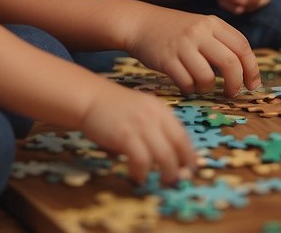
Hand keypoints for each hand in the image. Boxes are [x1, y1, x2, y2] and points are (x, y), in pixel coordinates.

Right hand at [78, 81, 196, 184]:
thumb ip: (156, 128)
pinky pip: (141, 160)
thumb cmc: (115, 109)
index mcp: (161, 110)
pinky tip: (138, 176)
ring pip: (163, 156)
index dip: (189, 155)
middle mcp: (154, 116)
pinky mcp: (125, 135)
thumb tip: (169, 158)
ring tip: (160, 182)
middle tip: (177, 179)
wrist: (90, 98)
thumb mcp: (142, 111)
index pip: (183, 135)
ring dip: (165, 173)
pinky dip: (142, 172)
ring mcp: (140, 125)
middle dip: (180, 167)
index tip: (190, 168)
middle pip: (177, 147)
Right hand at [124, 6, 261, 96]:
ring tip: (201, 86)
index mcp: (212, 22)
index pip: (242, 47)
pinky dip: (190, 89)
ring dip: (208, 88)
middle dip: (235, 84)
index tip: (252, 84)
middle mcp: (200, 31)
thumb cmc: (175, 31)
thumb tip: (245, 71)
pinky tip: (186, 84)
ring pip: (208, 77)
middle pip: (230, 63)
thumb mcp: (201, 27)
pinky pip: (187, 83)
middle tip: (232, 93)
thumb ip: (221, 42)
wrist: (140, 23)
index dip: (252, 69)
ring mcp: (183, 45)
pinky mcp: (167, 59)